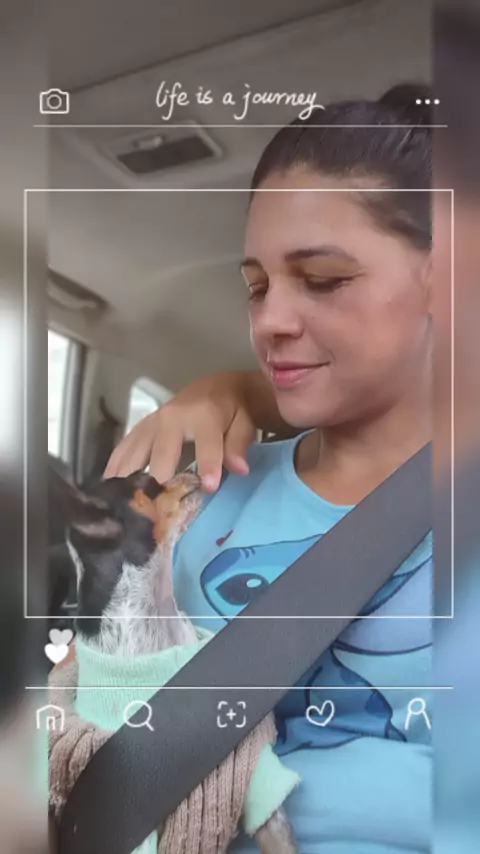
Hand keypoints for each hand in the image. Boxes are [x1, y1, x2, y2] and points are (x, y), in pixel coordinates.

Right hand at [104, 371, 258, 491]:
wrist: (214, 388)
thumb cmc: (231, 411)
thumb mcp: (244, 423)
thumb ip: (238, 445)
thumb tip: (239, 469)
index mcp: (204, 414)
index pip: (206, 443)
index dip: (208, 465)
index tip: (209, 488)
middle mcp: (172, 417)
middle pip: (162, 451)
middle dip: (159, 478)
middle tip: (155, 508)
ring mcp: (152, 423)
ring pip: (137, 452)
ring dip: (129, 479)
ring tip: (123, 505)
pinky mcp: (140, 429)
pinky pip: (123, 449)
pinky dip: (115, 469)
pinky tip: (107, 490)